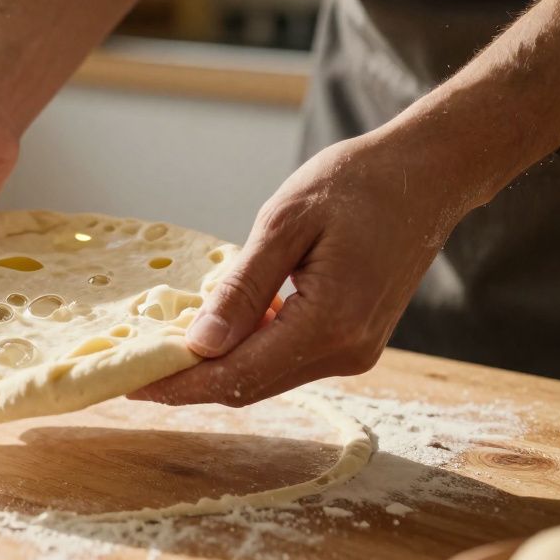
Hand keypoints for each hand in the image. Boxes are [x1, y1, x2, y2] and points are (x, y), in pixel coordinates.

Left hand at [130, 130, 468, 405]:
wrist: (427, 174)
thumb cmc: (357, 183)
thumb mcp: (286, 222)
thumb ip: (243, 288)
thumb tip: (200, 344)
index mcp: (330, 321)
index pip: (238, 374)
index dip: (180, 383)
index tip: (132, 383)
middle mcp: (347, 350)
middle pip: (251, 385)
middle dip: (190, 382)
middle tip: (135, 372)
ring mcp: (355, 351)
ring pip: (268, 376)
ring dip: (218, 367)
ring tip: (164, 351)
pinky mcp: (355, 341)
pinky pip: (288, 358)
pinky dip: (249, 351)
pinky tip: (218, 331)